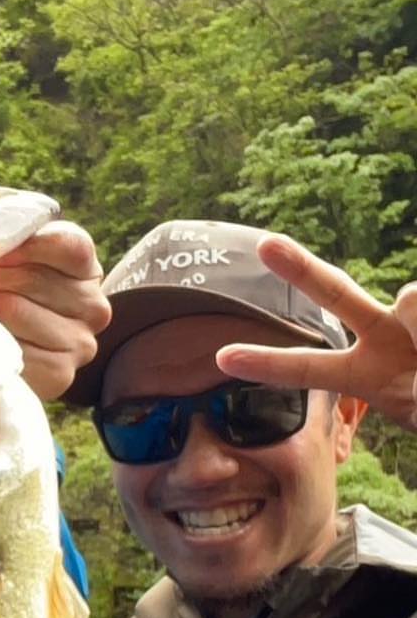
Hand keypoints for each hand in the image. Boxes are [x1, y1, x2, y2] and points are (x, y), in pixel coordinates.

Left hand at [0, 220, 109, 400]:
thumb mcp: (6, 251)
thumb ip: (3, 229)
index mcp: (85, 266)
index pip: (64, 244)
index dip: (17, 244)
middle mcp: (94, 306)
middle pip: (31, 277)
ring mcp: (81, 343)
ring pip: (14, 309)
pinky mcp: (60, 374)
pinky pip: (12, 347)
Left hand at [216, 234, 414, 430]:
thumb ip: (413, 365)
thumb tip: (410, 296)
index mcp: (371, 374)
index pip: (312, 367)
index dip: (269, 364)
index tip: (220, 357)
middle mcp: (388, 336)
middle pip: (341, 294)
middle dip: (303, 270)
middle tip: (264, 244)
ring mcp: (414, 315)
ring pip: (413, 300)